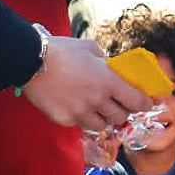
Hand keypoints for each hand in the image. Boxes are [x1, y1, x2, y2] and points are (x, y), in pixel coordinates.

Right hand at [22, 34, 149, 132]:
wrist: (29, 60)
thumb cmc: (61, 51)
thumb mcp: (90, 49)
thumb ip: (105, 62)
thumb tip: (112, 69)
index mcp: (108, 81)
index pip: (136, 101)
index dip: (144, 104)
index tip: (146, 104)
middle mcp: (97, 100)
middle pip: (120, 117)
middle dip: (122, 112)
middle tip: (118, 106)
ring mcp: (80, 112)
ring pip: (101, 125)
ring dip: (103, 119)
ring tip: (97, 109)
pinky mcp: (64, 119)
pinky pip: (80, 124)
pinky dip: (82, 119)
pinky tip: (76, 108)